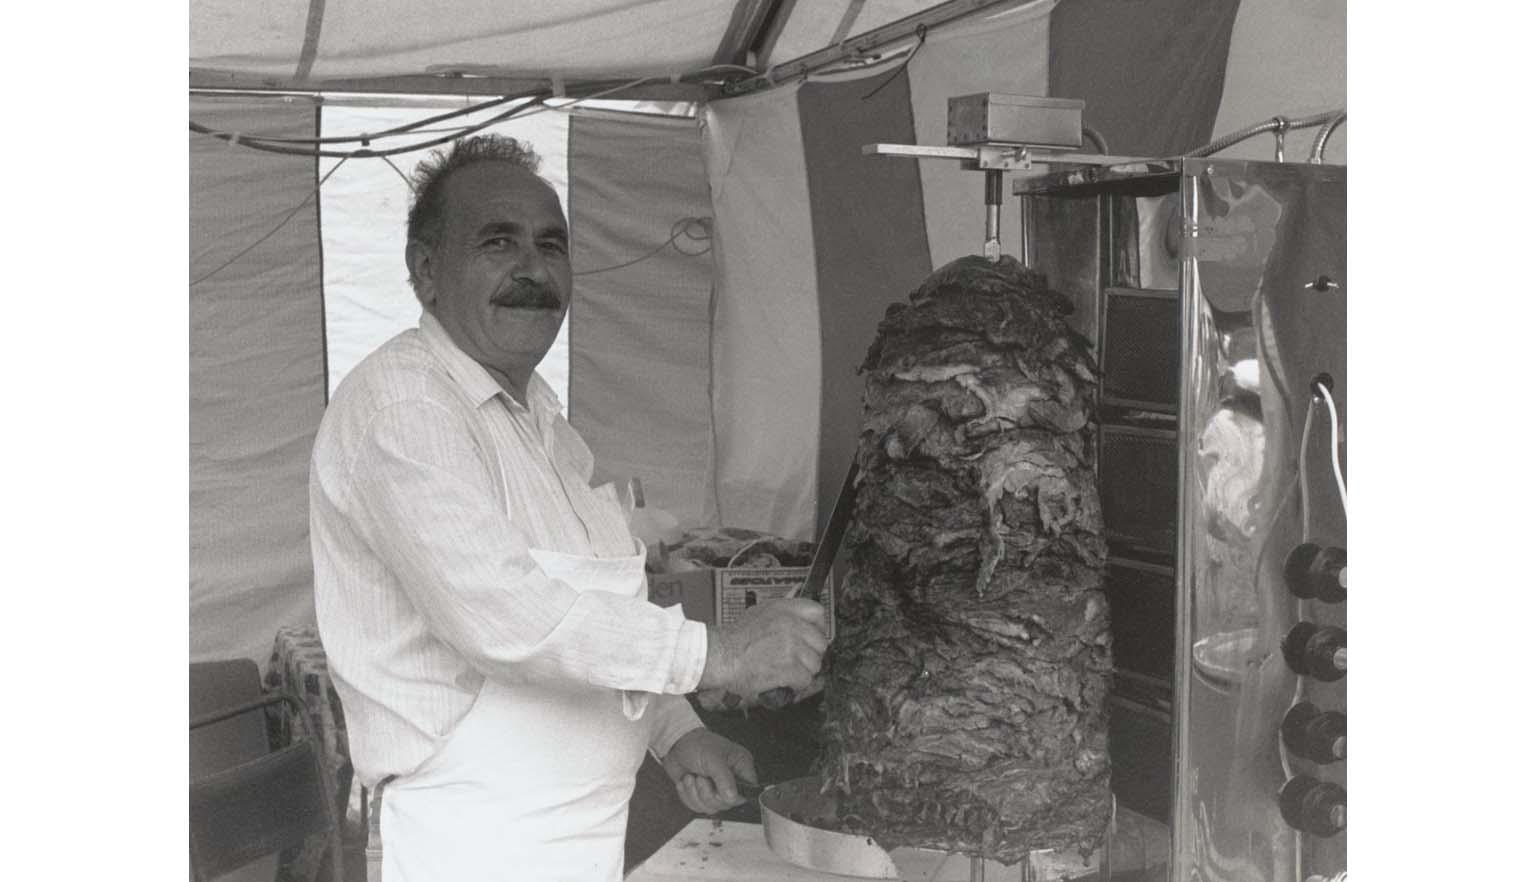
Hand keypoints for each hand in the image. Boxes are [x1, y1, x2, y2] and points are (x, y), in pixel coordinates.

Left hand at [660, 728, 756, 814]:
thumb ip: (724, 778)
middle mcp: (731, 779)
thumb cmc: (697, 743)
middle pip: (727, 803)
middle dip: (708, 794)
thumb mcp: (713, 758)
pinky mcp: (702, 794)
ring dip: (695, 794)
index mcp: (741, 766)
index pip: (746, 791)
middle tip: (700, 778)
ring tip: (692, 777)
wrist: (675, 744)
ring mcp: (716, 788)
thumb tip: (733, 797)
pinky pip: (698, 807)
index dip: (731, 796)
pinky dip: (687, 795)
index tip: (717, 789)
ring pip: (711, 807)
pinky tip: (686, 780)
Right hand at [698, 598, 827, 696]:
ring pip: (815, 663)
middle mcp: (791, 625)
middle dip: (811, 654)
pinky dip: (795, 684)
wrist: (721, 656)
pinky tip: (783, 681)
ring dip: (803, 671)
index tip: (811, 637)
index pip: (817, 613)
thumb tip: (799, 614)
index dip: (817, 627)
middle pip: (820, 642)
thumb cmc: (735, 638)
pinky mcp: (789, 667)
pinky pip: (805, 679)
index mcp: (784, 609)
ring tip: (787, 671)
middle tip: (797, 660)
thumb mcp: (760, 613)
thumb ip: (782, 614)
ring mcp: (792, 646)